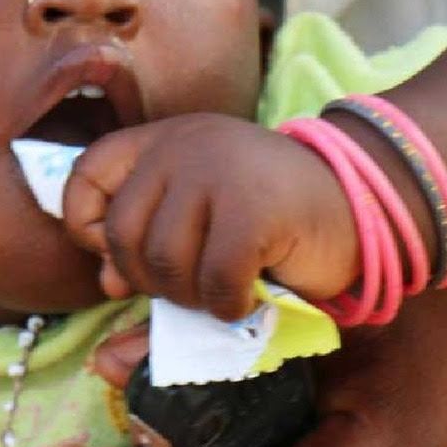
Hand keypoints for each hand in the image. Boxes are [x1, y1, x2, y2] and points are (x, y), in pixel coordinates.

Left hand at [63, 114, 356, 318]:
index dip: (90, 228)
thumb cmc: (272, 224)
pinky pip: (213, 279)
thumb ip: (146, 258)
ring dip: (190, 297)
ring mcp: (218, 171)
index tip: (122, 260)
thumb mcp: (200, 228)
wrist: (360, 205)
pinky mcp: (253, 207)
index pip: (86, 175)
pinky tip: (249, 296)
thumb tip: (105, 301)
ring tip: (223, 288)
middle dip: (151, 280)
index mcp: (161, 141)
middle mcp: (183, 145)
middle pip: (122, 234)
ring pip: (163, 262)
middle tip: (194, 283)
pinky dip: (227, 305)